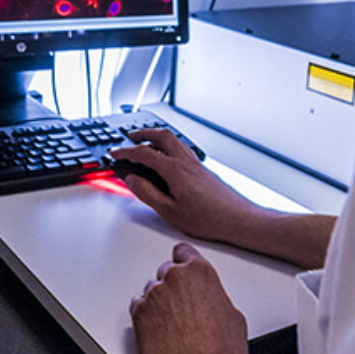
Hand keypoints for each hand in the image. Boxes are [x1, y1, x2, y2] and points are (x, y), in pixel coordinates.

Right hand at [110, 129, 254, 243]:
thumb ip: (148, 193)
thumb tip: (132, 180)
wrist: (238, 219)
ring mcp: (196, 164)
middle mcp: (186, 162)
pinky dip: (169, 147)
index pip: (144, 153)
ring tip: (146, 145)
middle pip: (161, 135)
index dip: (126, 152)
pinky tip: (168, 158)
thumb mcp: (170, 211)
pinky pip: (182, 149)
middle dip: (143, 134)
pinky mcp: (203, 169)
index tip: (116, 153)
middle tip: (130, 138)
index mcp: (175, 170)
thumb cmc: (209, 218)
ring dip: (157, 138)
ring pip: (173, 140)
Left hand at [130, 242, 257, 353]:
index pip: (183, 252)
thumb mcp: (233, 317)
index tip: (182, 270)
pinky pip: (137, 308)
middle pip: (165, 271)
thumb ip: (214, 296)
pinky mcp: (138, 316)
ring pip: (151, 291)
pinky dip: (145, 318)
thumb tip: (208, 301)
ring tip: (173, 329)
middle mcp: (173, 278)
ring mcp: (153, 296)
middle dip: (172, 287)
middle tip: (182, 310)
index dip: (183, 263)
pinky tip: (160, 334)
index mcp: (200, 272)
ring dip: (158, 304)